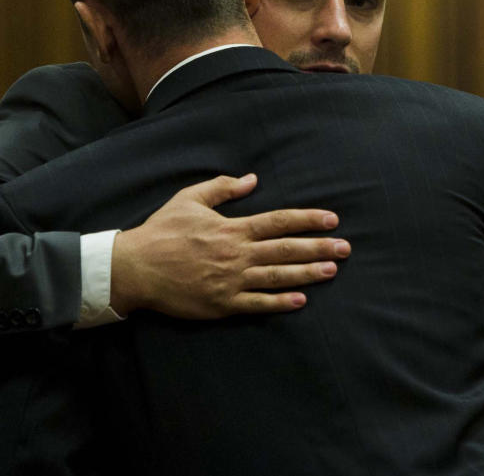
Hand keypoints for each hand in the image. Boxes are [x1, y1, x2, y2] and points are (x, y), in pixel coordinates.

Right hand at [110, 173, 348, 318]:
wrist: (136, 268)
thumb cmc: (162, 231)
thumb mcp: (189, 198)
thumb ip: (222, 187)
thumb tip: (252, 179)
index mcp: (232, 228)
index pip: (279, 221)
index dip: (308, 220)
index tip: (331, 220)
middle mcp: (236, 254)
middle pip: (286, 249)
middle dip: (319, 247)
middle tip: (346, 248)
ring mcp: (231, 281)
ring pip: (277, 277)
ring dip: (308, 274)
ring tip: (332, 270)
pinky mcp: (222, 304)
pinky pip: (257, 304)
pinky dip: (280, 302)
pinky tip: (300, 301)